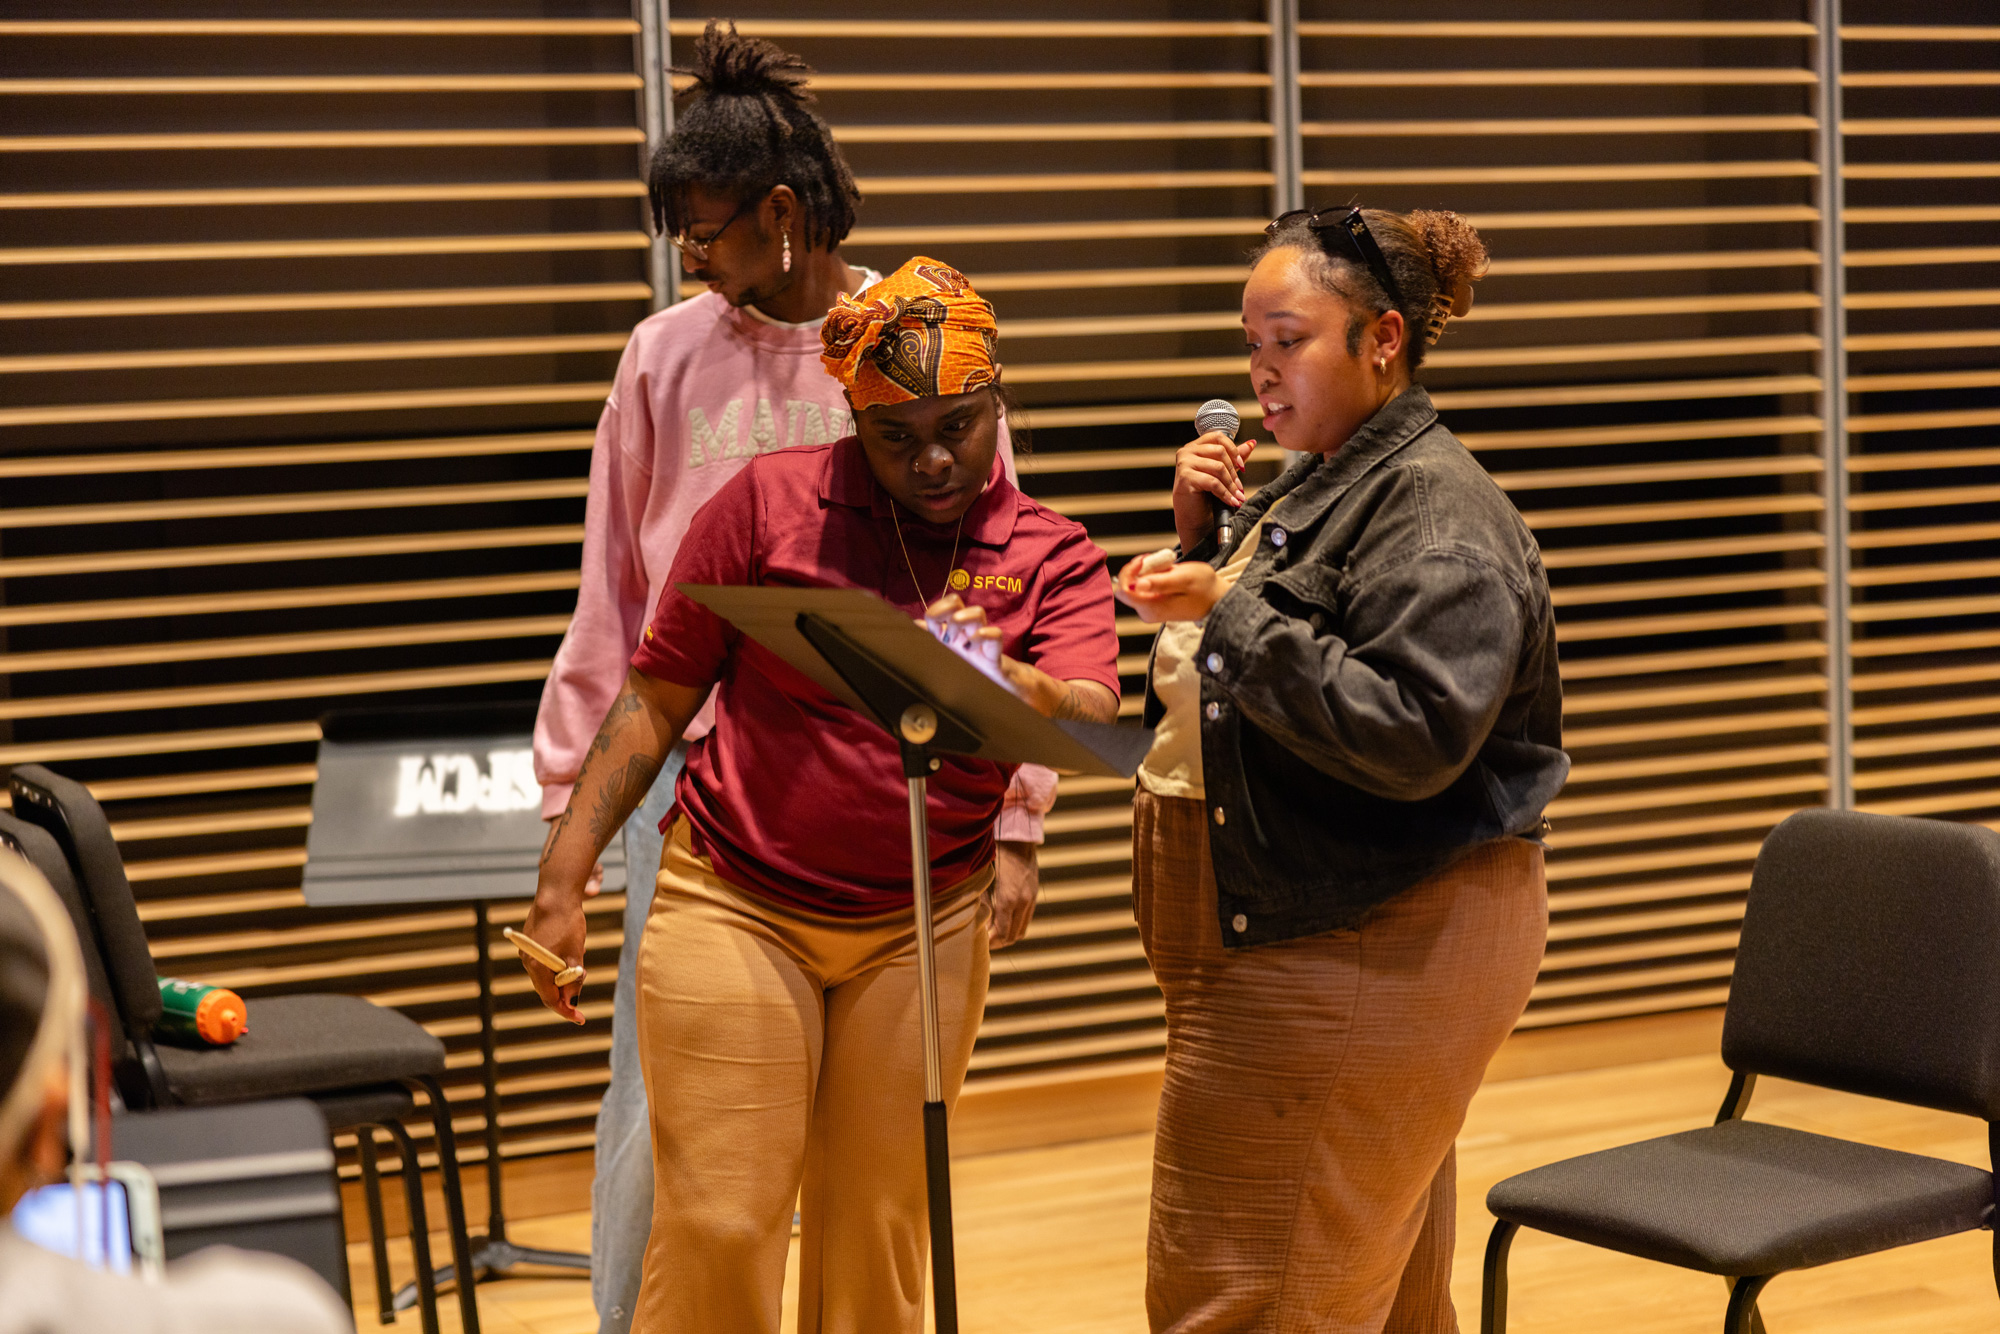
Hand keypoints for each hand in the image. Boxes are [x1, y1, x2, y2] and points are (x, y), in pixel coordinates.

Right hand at [519, 891, 587, 1024]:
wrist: (556, 894)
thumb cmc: (568, 923)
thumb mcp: (576, 954)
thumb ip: (574, 979)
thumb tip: (573, 1001)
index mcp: (537, 967)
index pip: (550, 999)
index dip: (566, 1011)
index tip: (579, 1019)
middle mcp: (527, 961)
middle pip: (545, 988)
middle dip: (564, 995)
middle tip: (580, 1001)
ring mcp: (526, 951)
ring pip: (545, 974)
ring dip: (561, 978)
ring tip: (579, 973)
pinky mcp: (528, 942)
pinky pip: (543, 961)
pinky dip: (556, 965)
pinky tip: (570, 956)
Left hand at [921, 593, 1063, 715]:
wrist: (1000, 692)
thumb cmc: (970, 674)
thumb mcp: (946, 657)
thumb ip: (930, 640)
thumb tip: (913, 625)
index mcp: (952, 632)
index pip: (943, 605)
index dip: (934, 611)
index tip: (930, 631)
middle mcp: (965, 632)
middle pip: (956, 601)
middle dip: (944, 610)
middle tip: (942, 634)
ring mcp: (981, 641)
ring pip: (977, 612)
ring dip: (962, 621)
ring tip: (955, 641)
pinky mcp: (995, 655)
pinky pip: (995, 635)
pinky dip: (982, 637)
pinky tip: (971, 649)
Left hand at [990, 840, 1038, 947]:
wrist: (1016, 836)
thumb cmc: (995, 854)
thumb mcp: (983, 879)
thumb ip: (981, 901)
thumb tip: (978, 920)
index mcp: (1008, 899)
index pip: (1003, 933)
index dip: (992, 942)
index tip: (982, 942)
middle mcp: (1023, 901)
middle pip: (1014, 936)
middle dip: (999, 942)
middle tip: (986, 940)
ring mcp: (1031, 897)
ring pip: (1022, 928)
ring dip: (1009, 934)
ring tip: (994, 932)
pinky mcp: (1034, 892)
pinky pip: (1026, 917)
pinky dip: (1015, 923)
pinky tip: (1004, 918)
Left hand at [1115, 553, 1225, 623]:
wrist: (1217, 598)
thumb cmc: (1204, 588)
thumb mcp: (1183, 579)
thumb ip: (1159, 582)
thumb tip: (1134, 585)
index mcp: (1152, 608)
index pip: (1123, 590)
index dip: (1130, 571)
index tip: (1145, 560)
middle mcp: (1147, 612)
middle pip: (1126, 586)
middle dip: (1139, 569)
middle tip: (1158, 560)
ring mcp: (1149, 609)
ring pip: (1134, 584)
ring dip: (1147, 571)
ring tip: (1166, 566)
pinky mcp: (1153, 604)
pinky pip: (1143, 586)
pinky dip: (1152, 575)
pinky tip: (1166, 572)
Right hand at [1173, 429, 1255, 552]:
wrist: (1194, 519)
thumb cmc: (1205, 497)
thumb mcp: (1222, 474)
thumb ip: (1234, 458)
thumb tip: (1252, 443)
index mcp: (1195, 447)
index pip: (1218, 436)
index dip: (1233, 449)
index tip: (1242, 465)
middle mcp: (1186, 452)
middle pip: (1220, 451)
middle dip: (1234, 471)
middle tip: (1240, 488)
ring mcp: (1184, 464)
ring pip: (1218, 467)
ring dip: (1231, 485)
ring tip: (1238, 496)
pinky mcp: (1185, 478)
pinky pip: (1213, 482)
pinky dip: (1225, 493)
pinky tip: (1231, 502)